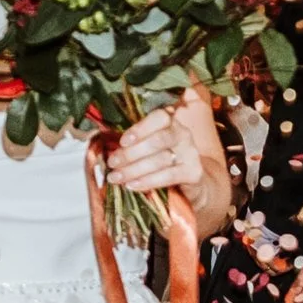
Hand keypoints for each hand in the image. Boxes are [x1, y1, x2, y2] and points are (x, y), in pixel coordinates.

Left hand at [108, 87, 229, 225]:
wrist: (189, 178)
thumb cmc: (161, 157)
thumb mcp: (149, 146)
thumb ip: (134, 144)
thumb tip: (109, 151)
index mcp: (170, 122)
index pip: (159, 118)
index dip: (140, 129)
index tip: (122, 141)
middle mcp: (183, 134)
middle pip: (158, 140)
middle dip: (131, 153)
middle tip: (113, 163)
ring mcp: (190, 153)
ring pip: (161, 160)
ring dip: (134, 170)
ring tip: (117, 177)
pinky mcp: (194, 172)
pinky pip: (169, 176)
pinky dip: (148, 181)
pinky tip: (133, 185)